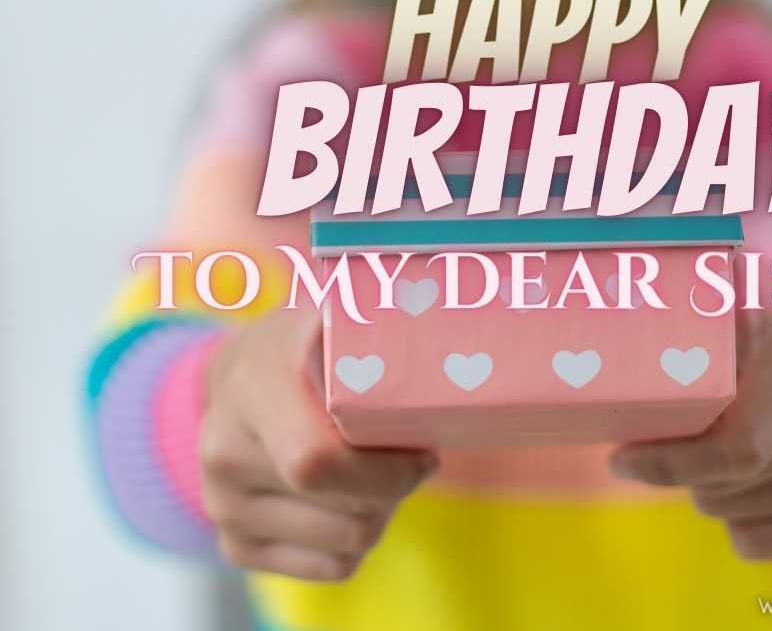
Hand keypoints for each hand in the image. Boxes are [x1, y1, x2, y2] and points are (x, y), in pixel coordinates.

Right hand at [200, 307, 437, 580]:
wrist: (237, 375)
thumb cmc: (304, 340)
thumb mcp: (333, 312)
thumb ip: (378, 315)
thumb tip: (439, 314)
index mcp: (252, 389)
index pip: (316, 462)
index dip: (387, 470)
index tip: (425, 452)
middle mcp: (224, 454)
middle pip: (344, 512)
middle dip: (396, 489)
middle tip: (413, 455)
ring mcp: (223, 507)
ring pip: (345, 545)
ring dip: (382, 512)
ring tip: (384, 469)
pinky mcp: (237, 544)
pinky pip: (330, 568)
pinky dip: (359, 540)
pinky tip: (357, 495)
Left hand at [609, 304, 771, 559]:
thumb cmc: (763, 327)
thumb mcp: (731, 301)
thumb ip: (681, 304)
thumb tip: (604, 295)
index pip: (735, 450)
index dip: (667, 463)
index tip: (620, 458)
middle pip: (721, 488)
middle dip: (681, 467)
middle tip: (671, 431)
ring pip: (732, 515)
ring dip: (707, 488)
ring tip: (724, 437)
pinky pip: (756, 543)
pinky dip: (734, 519)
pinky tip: (751, 472)